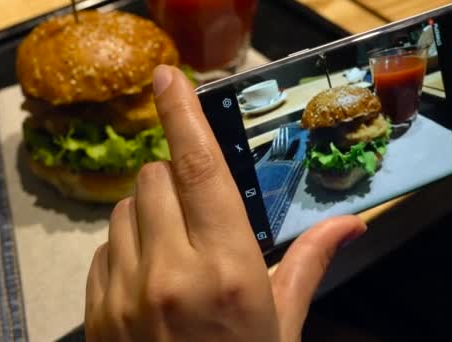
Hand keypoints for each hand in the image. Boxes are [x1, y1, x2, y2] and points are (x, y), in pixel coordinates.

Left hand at [84, 65, 366, 340]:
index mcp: (228, 271)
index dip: (185, 116)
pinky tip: (150, 276)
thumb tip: (352, 224)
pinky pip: (105, 247)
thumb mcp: (285, 321)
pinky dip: (127, 245)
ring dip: (150, 211)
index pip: (202, 172)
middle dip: (176, 177)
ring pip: (126, 208)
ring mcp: (127, 294)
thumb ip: (310, 262)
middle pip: (155, 178)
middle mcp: (172, 275)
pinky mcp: (98, 313)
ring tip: (175, 247)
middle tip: (198, 208)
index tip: (170, 78)